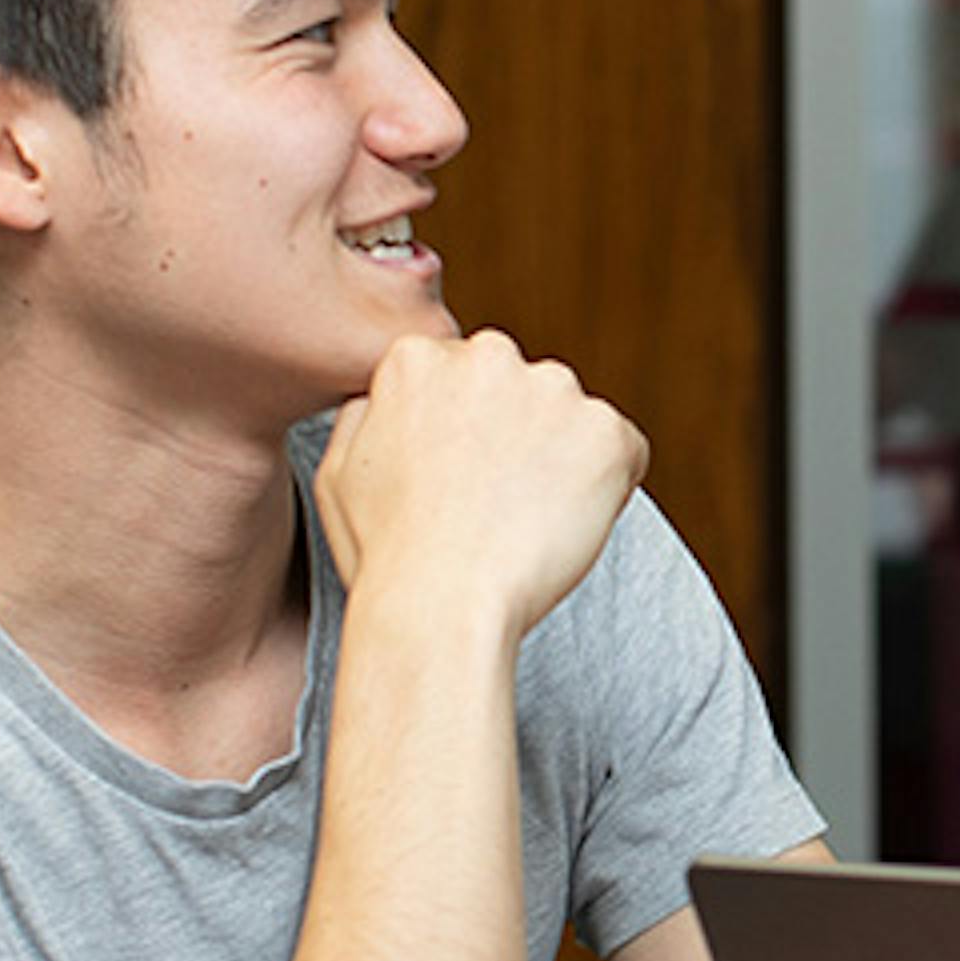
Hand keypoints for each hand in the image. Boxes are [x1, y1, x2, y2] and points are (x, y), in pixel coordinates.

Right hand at [315, 331, 646, 645]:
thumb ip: (366, 414)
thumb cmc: (386, 554)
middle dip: (518, 433)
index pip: (463, 377)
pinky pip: (621, 452)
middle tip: (496, 502)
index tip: (460, 477)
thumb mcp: (338, 471)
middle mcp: (489, 356)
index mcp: (419, 358)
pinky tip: (565, 525)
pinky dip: (608, 486)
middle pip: (520, 388)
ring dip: (563, 458)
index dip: (467, 433)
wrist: (442, 604)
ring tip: (527, 520)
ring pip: (572, 418)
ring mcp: (555, 389)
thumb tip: (386, 396)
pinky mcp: (608, 431)